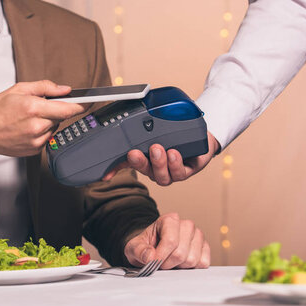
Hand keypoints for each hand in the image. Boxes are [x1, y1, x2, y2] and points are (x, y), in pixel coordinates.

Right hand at [0, 80, 86, 163]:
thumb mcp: (18, 89)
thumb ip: (44, 87)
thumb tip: (64, 89)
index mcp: (33, 108)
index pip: (67, 108)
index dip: (81, 105)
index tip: (90, 102)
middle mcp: (36, 126)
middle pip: (61, 117)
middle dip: (56, 110)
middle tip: (39, 106)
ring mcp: (36, 141)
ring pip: (54, 127)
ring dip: (48, 121)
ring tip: (28, 118)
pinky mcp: (34, 151)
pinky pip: (47, 138)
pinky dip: (41, 131)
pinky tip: (26, 128)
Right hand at [102, 131, 219, 185]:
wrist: (199, 135)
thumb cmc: (174, 135)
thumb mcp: (154, 129)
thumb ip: (137, 130)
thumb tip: (119, 131)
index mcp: (144, 158)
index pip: (126, 165)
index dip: (114, 171)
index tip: (106, 174)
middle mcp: (155, 168)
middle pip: (144, 171)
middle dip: (139, 163)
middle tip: (135, 153)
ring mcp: (170, 171)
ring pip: (161, 176)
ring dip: (158, 163)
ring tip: (159, 149)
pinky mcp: (186, 171)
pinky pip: (179, 173)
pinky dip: (175, 164)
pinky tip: (174, 153)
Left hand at [124, 213, 209, 268]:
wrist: (153, 250)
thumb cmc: (145, 247)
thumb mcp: (134, 248)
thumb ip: (138, 250)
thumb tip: (150, 256)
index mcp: (169, 220)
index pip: (171, 241)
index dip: (161, 256)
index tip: (153, 262)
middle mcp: (186, 225)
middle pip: (181, 254)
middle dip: (168, 263)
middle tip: (160, 262)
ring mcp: (198, 236)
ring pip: (192, 260)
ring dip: (178, 267)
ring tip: (170, 261)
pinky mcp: (205, 248)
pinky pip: (203, 264)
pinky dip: (190, 268)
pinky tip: (181, 263)